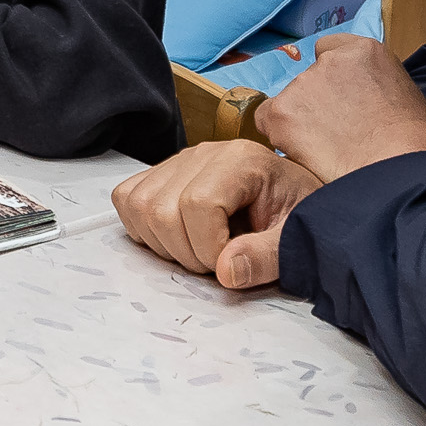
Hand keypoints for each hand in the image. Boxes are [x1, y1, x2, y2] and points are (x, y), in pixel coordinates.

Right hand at [112, 140, 322, 290]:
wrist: (296, 201)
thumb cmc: (298, 216)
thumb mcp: (297, 238)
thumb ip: (267, 256)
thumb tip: (225, 272)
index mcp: (241, 160)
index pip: (198, 204)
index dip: (209, 248)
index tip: (232, 264)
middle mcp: (204, 153)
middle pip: (160, 209)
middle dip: (185, 252)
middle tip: (217, 262)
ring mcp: (179, 161)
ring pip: (137, 206)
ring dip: (162, 243)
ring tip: (198, 250)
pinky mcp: (163, 173)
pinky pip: (127, 198)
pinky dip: (142, 227)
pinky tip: (177, 238)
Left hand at [254, 33, 425, 183]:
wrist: (401, 173)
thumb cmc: (417, 145)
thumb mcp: (403, 95)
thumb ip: (374, 87)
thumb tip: (363, 102)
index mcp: (365, 50)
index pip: (330, 50)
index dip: (334, 79)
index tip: (341, 101)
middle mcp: (329, 60)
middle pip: (309, 79)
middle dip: (318, 102)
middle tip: (337, 134)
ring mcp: (303, 85)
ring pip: (291, 102)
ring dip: (301, 121)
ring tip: (329, 151)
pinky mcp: (282, 112)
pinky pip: (268, 122)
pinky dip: (281, 137)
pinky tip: (306, 154)